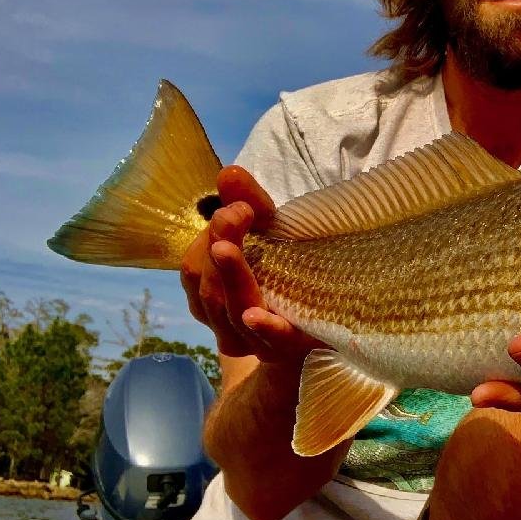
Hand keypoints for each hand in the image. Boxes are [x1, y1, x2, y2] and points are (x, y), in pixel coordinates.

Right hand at [180, 165, 315, 364]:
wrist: (324, 318)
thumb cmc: (284, 271)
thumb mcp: (268, 229)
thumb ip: (247, 202)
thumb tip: (229, 172)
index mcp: (210, 291)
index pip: (195, 267)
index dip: (211, 238)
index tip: (236, 209)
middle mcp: (224, 319)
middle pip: (209, 289)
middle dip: (219, 251)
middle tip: (235, 216)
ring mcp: (254, 339)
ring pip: (231, 311)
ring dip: (231, 278)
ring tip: (229, 248)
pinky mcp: (289, 347)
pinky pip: (272, 339)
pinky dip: (263, 327)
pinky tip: (255, 315)